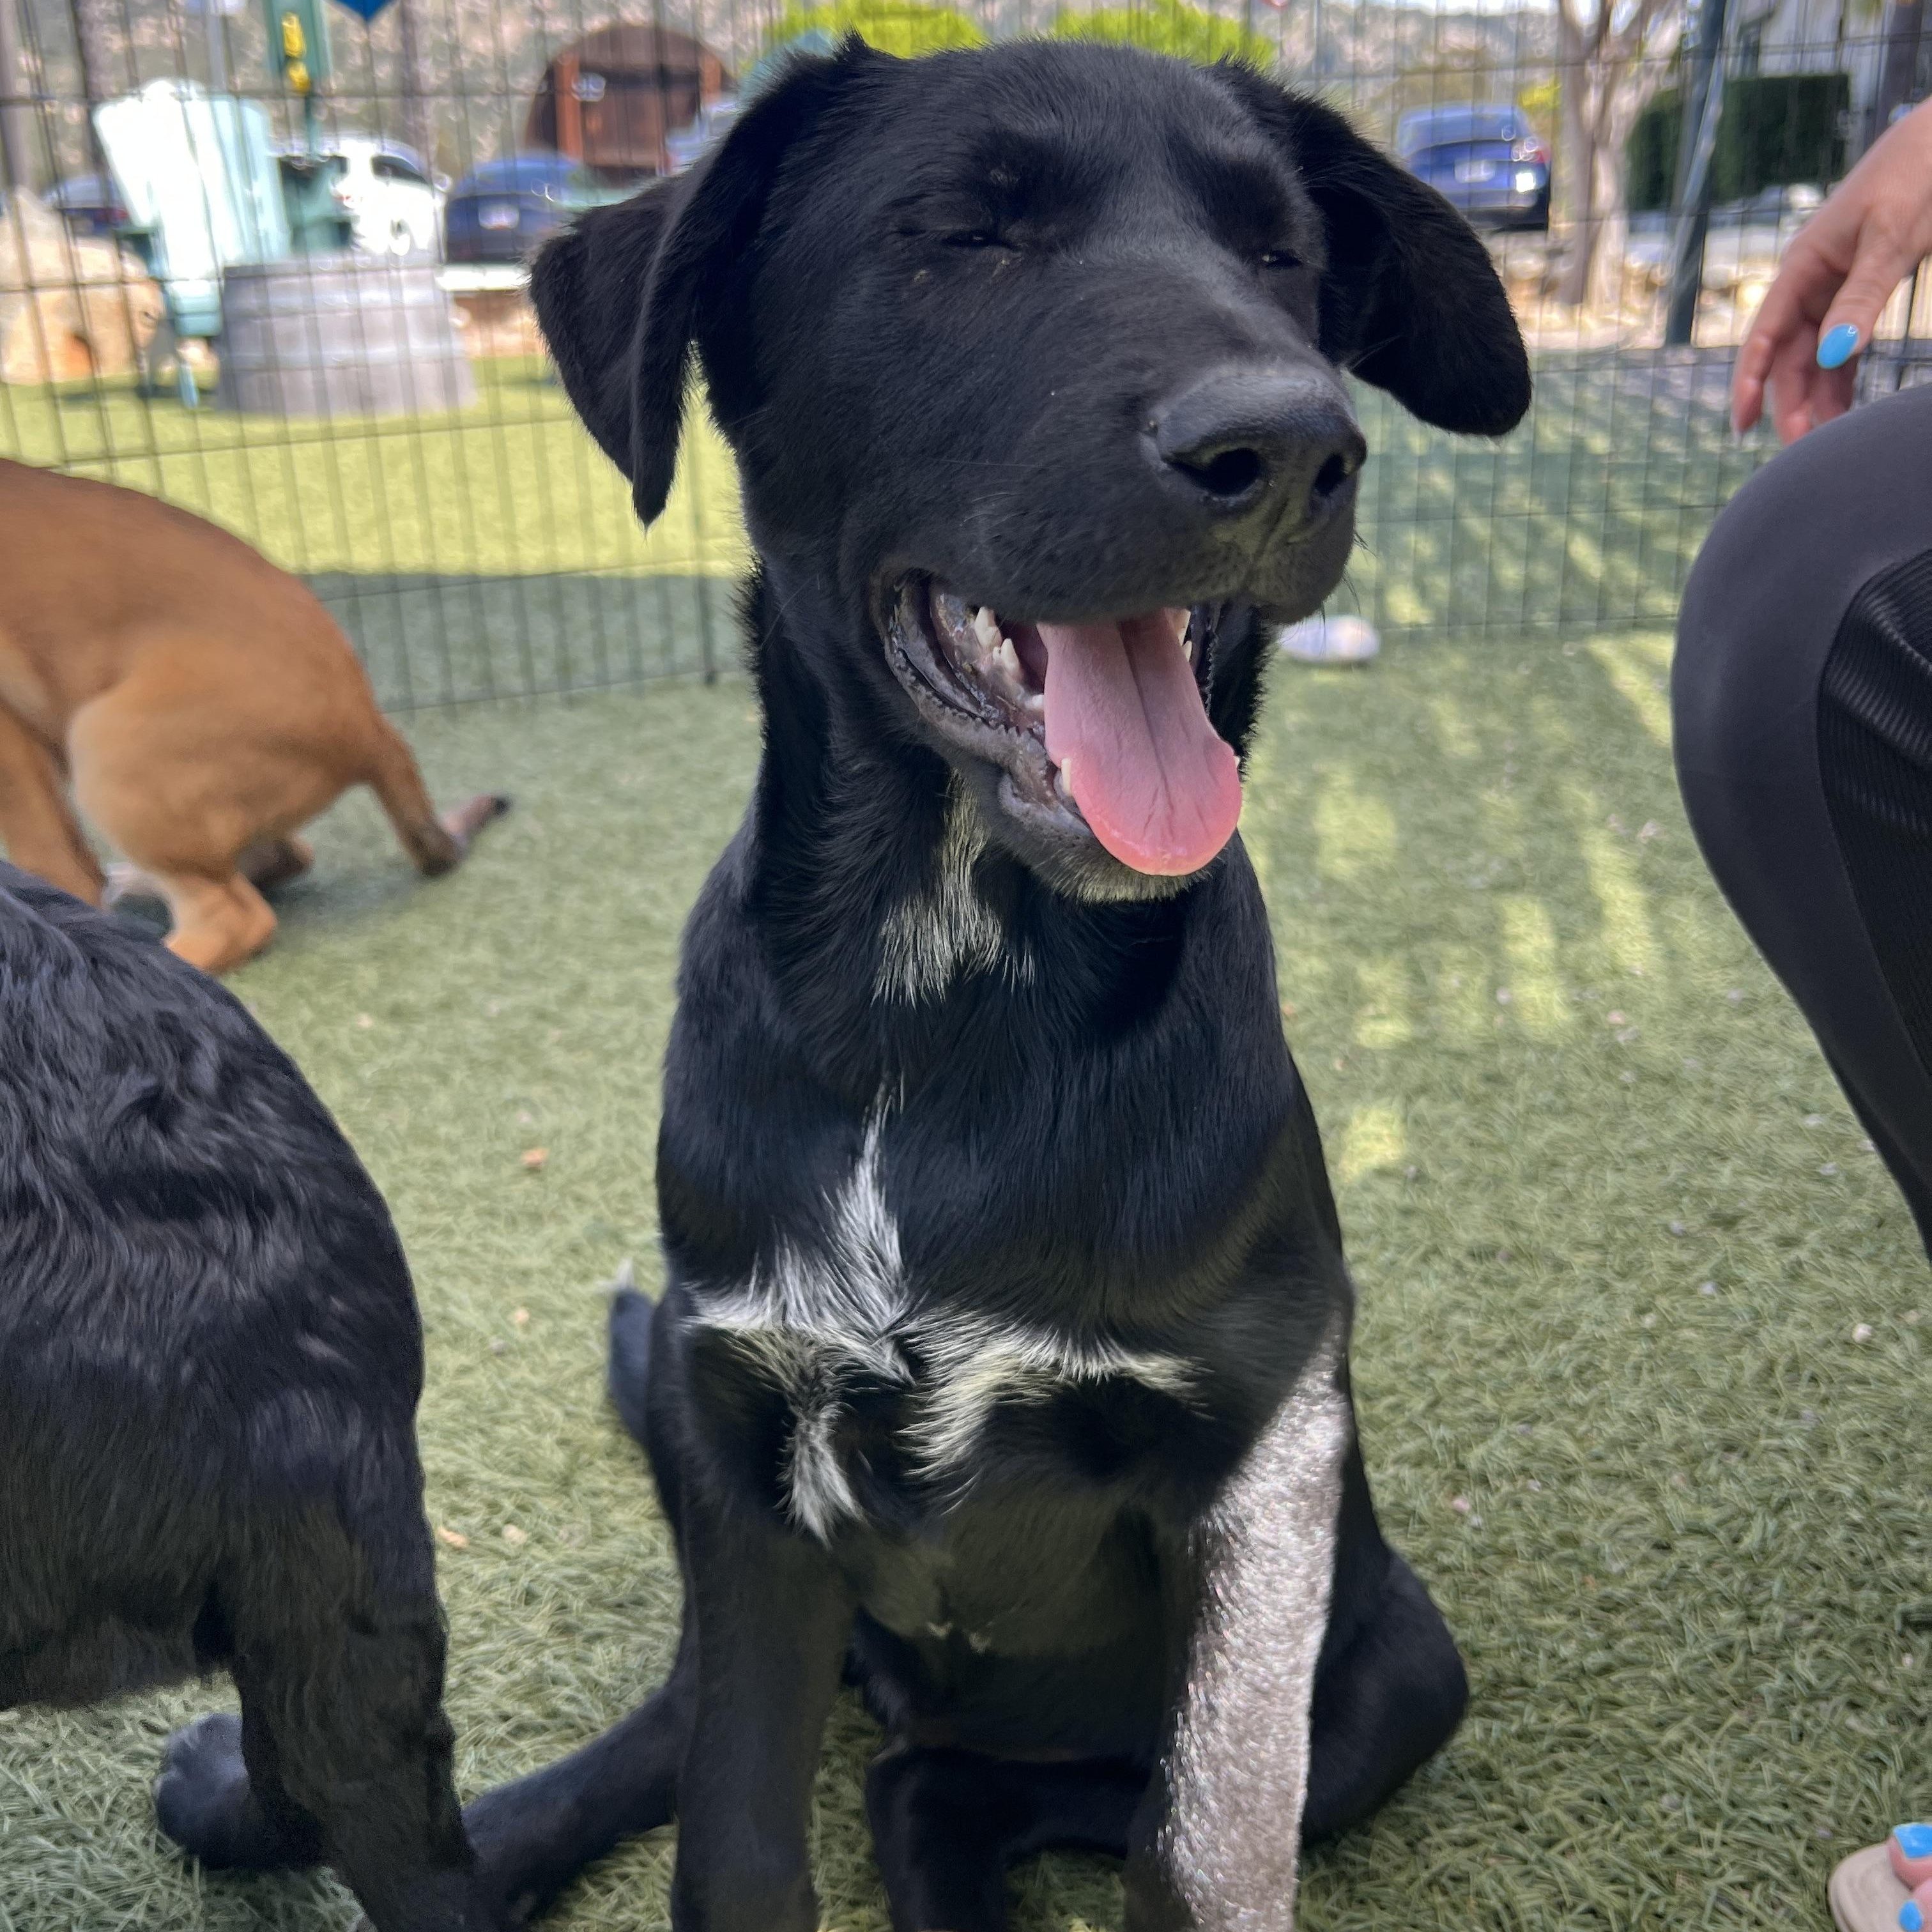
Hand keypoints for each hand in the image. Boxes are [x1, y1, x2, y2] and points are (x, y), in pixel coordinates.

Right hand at [1732, 97, 1931, 440]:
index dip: (1750, 380)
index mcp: (1803, 265)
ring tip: (1824, 440)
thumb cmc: (1918, 174)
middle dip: (1792, 401)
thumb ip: (1863, 296)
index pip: (1765, 334)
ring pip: (1816, 356)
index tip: (1744, 424)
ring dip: (1818, 397)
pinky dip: (1843, 378)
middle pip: (1790, 355)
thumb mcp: (1891, 237)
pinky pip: (1844, 346)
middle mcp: (1811, 282)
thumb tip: (1833, 355)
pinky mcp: (1862, 293)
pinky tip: (1844, 411)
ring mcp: (1835, 289)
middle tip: (1802, 448)